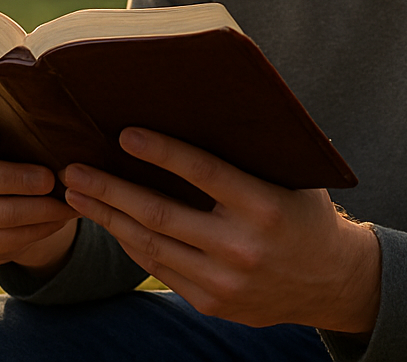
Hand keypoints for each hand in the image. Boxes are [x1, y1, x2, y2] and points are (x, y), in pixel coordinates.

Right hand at [0, 118, 78, 271]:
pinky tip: (58, 219)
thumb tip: (53, 133)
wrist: (7, 196)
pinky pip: (4, 239)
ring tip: (65, 203)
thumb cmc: (12, 151)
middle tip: (49, 179)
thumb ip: (17, 129)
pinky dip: (37, 229)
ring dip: (35, 210)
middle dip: (16, 179)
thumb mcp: (9, 135)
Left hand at [62, 127, 380, 333]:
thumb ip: (251, 151)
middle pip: (161, 214)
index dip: (161, 152)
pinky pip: (160, 268)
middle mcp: (242, 247)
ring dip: (108, 218)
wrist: (333, 282)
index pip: (203, 172)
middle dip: (111, 190)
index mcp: (265, 206)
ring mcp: (224, 281)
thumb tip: (202, 104)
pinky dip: (130, 243)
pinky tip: (109, 222)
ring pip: (152, 245)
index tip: (124, 134)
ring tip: (76, 195)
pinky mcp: (212, 303)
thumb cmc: (305, 211)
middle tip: (73, 170)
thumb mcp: (291, 176)